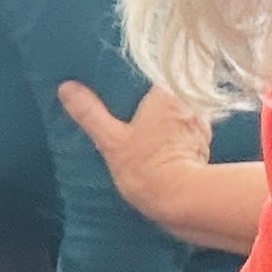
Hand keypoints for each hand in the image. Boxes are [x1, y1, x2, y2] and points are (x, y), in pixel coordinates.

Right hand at [57, 80, 229, 229]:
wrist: (182, 202)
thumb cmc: (147, 169)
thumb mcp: (110, 141)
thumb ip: (90, 113)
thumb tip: (66, 87)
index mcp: (165, 92)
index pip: (153, 70)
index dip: (138, 76)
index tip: (123, 86)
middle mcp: (188, 103)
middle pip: (168, 89)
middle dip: (153, 97)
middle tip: (132, 108)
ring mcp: (200, 125)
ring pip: (180, 110)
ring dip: (168, 116)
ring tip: (148, 129)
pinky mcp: (204, 146)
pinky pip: (188, 131)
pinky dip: (178, 135)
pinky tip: (163, 147)